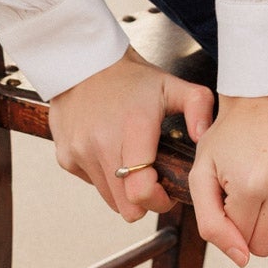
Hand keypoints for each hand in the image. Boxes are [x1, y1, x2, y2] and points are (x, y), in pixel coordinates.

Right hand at [48, 47, 214, 223]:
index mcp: (133, 127)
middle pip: (126, 207)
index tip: (166, 191)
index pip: (141, 191)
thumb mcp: (171, 85)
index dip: (158, 201)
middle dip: (144, 200)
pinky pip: (91, 183)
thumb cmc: (131, 76)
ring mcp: (80, 151)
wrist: (84, 60)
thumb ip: (199, 107)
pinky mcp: (65, 156)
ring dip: (122, 188)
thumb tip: (202, 137)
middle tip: (151, 179)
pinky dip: (102, 175)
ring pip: (109, 199)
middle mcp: (102, 143)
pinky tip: (108, 149)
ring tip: (130, 160)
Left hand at [188, 90, 267, 266]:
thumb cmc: (229, 136)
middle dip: (257, 227)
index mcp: (248, 185)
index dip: (235, 222)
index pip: (243, 241)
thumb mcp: (201, 175)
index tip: (235, 195)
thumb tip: (242, 260)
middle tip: (254, 195)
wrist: (262, 95)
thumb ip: (211, 225)